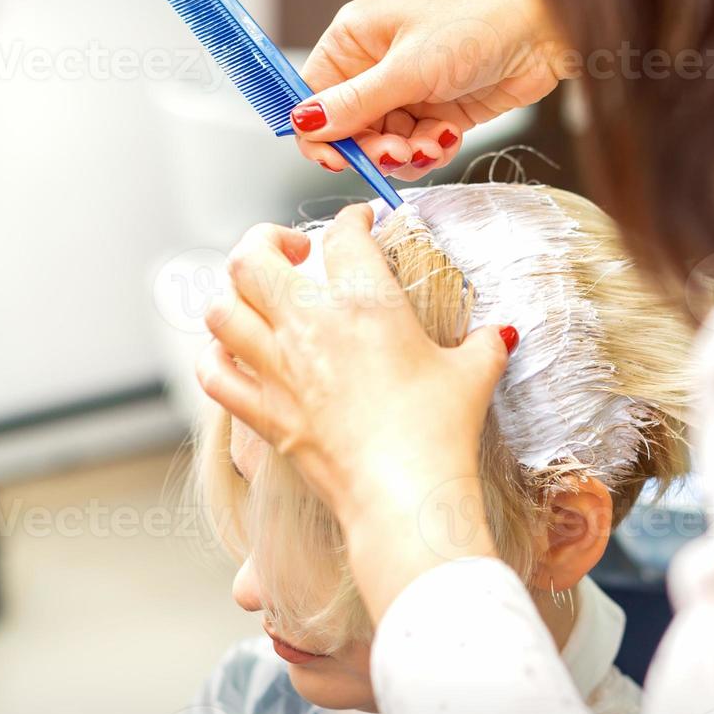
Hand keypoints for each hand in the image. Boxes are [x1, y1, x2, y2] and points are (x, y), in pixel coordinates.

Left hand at [196, 205, 515, 616]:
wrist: (403, 494)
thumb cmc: (438, 432)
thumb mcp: (474, 375)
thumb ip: (484, 344)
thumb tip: (500, 335)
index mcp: (365, 302)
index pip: (344, 234)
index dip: (353, 218)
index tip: (360, 222)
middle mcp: (309, 325)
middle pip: (252, 256)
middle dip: (265, 241)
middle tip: (292, 252)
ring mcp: (278, 368)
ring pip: (220, 308)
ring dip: (234, 295)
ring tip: (258, 299)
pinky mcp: (263, 412)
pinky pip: (213, 373)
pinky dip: (215, 358)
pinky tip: (233, 355)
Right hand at [290, 0, 570, 180]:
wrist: (546, 25)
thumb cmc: (477, 21)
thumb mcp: (409, 67)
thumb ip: (356, 103)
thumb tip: (302, 122)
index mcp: (355, 40)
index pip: (313, 96)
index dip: (320, 134)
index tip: (339, 159)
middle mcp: (377, 65)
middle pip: (350, 129)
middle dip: (372, 148)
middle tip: (397, 153)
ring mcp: (411, 89)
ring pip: (386, 143)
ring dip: (405, 154)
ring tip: (431, 143)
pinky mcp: (442, 110)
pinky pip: (419, 146)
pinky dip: (430, 152)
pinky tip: (446, 139)